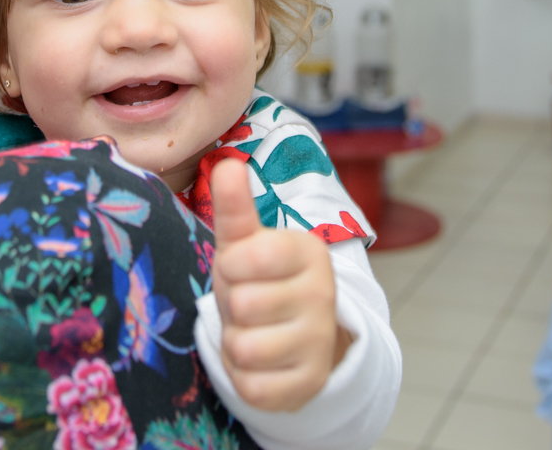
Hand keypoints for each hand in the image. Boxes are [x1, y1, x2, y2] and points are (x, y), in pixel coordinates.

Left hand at [210, 158, 351, 411]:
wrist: (292, 337)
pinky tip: (261, 363)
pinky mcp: (311, 384)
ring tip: (252, 331)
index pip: (246, 257)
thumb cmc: (257, 279)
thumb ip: (234, 205)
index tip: (243, 268)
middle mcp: (324, 296)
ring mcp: (321, 342)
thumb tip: (227, 163)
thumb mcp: (243, 241)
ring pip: (245, 347)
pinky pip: (253, 387)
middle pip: (242, 304)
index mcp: (308, 252)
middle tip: (248, 304)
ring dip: (236, 343)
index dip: (231, 267)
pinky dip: (244, 377)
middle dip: (232, 307)